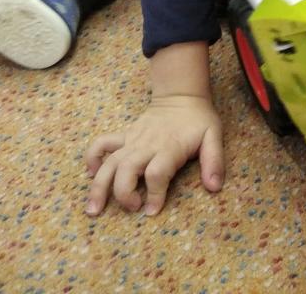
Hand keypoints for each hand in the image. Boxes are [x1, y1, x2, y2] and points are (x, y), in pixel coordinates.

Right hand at [85, 94, 223, 215]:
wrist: (182, 95)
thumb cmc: (199, 120)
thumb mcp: (214, 136)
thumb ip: (214, 161)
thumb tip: (214, 187)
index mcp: (169, 147)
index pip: (157, 173)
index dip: (154, 194)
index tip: (152, 211)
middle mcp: (147, 145)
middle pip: (126, 169)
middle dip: (123, 193)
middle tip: (132, 208)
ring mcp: (133, 140)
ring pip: (110, 161)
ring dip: (99, 185)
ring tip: (93, 209)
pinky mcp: (125, 136)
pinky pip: (102, 144)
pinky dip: (92, 158)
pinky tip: (91, 174)